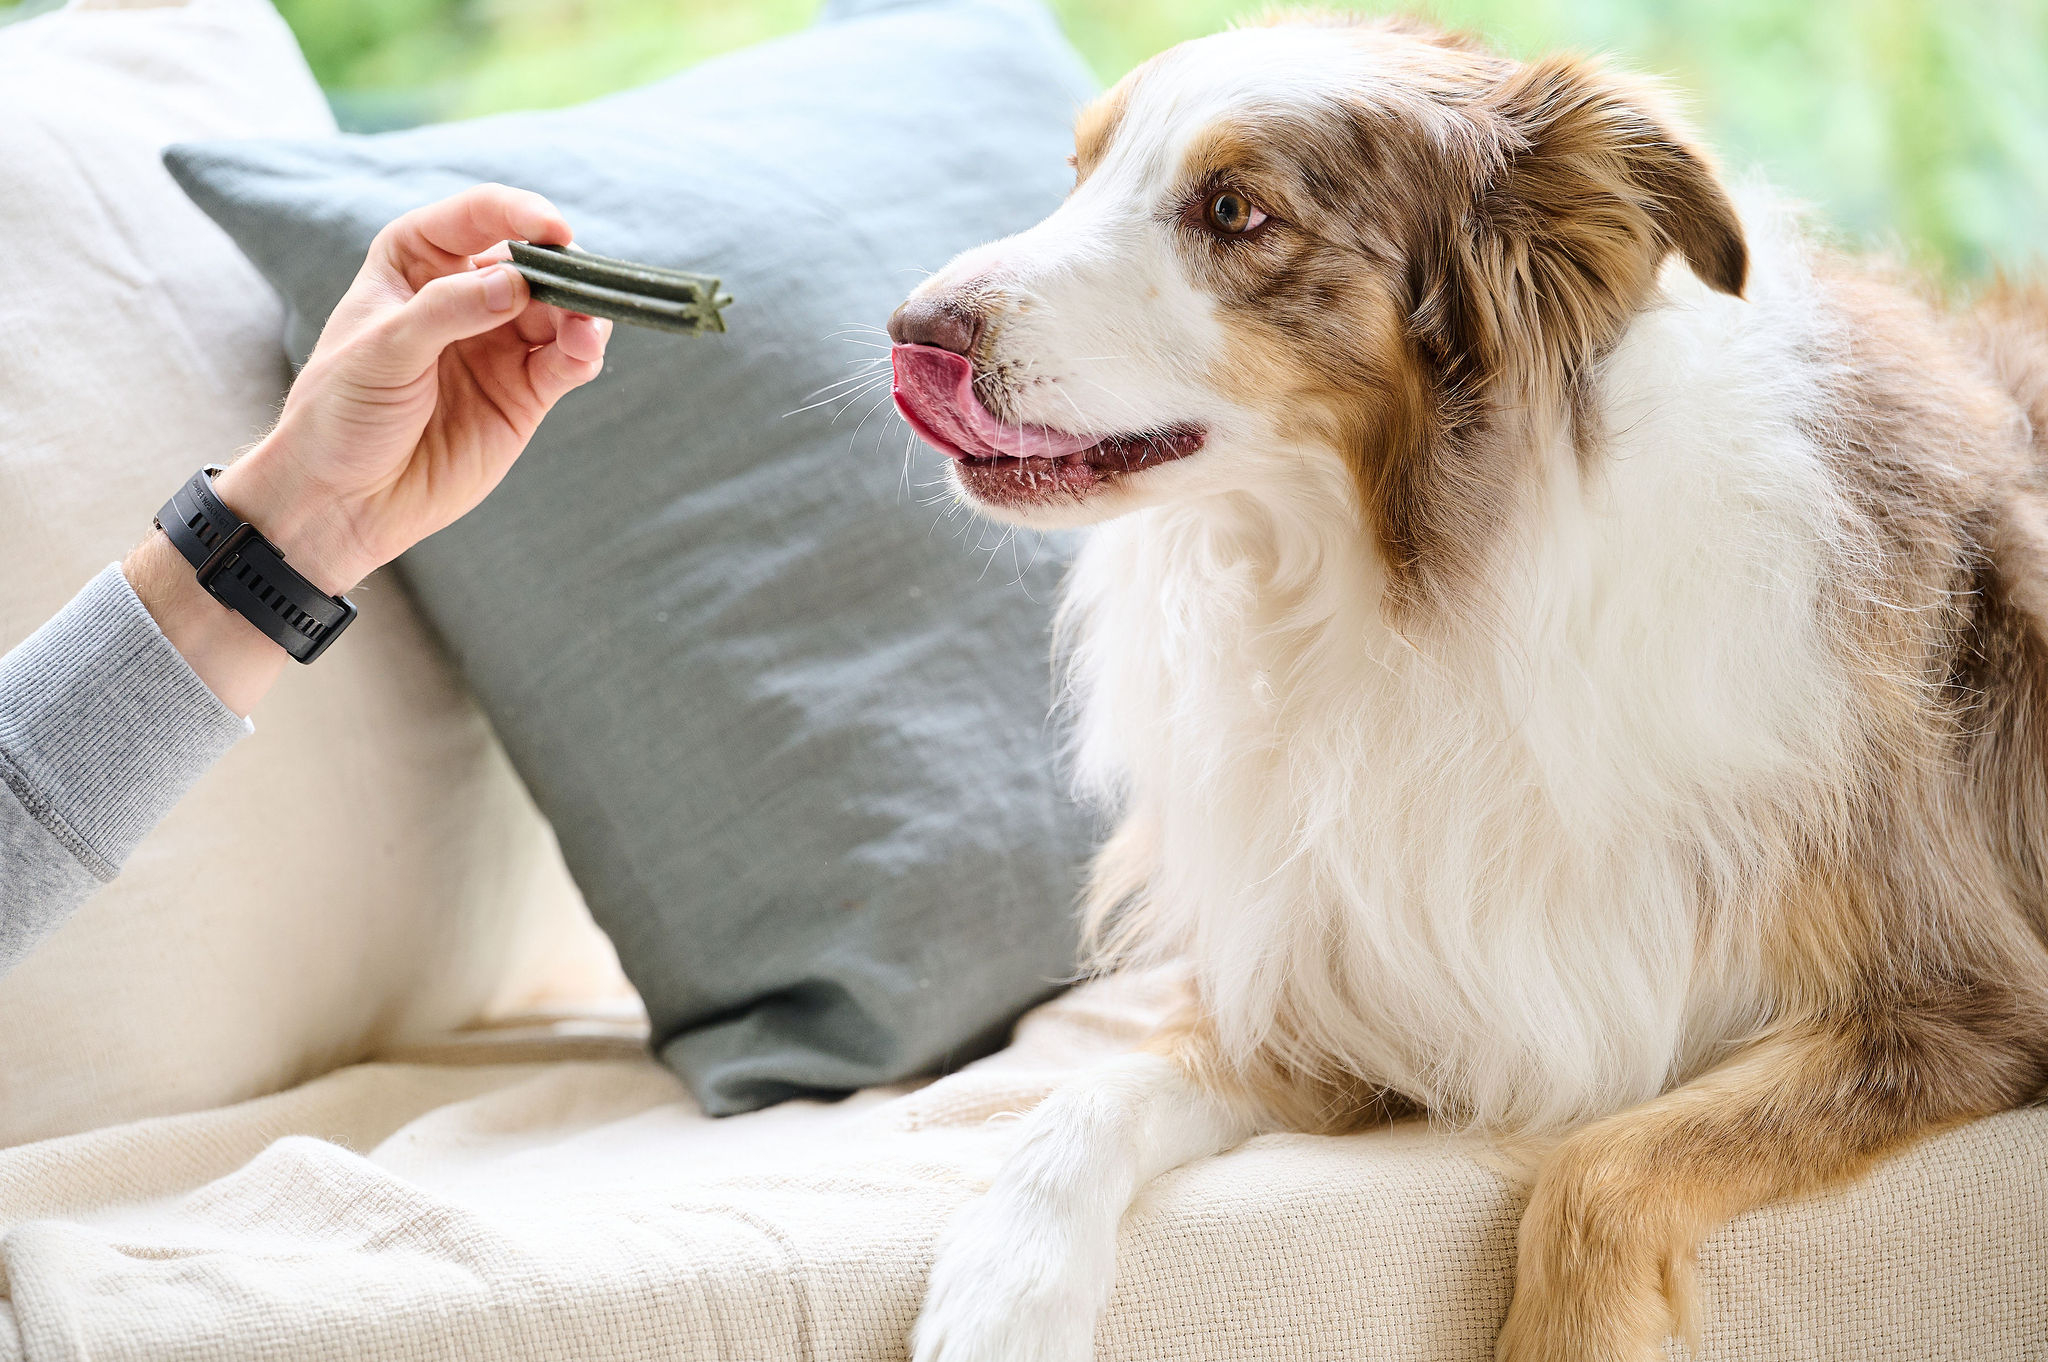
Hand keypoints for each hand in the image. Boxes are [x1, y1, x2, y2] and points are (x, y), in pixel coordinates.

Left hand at [126, 183, 609, 713]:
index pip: (478, 216)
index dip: (520, 214)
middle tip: (580, 288)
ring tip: (584, 330)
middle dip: (562, 270)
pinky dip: (583, 352)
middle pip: (533, 262)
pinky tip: (584, 351)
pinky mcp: (525, 392)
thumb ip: (449, 310)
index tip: (553, 230)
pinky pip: (566, 360)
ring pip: (560, 310)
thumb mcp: (382, 349)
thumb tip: (519, 282)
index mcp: (418, 259)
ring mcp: (500, 342)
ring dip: (581, 313)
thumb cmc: (341, 412)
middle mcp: (466, 292)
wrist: (344, 499)